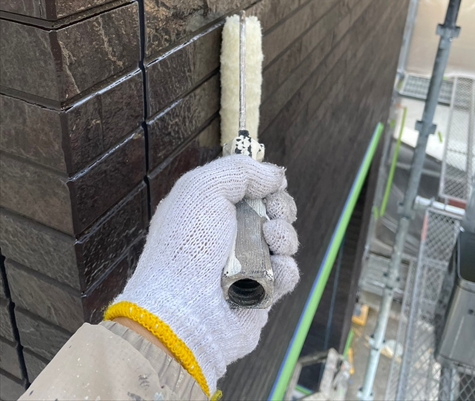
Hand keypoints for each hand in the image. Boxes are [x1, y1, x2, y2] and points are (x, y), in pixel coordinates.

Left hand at [110, 155, 298, 394]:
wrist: (183, 310)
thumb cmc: (186, 244)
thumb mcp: (203, 187)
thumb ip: (241, 170)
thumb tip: (276, 175)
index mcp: (207, 208)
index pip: (246, 188)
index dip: (264, 184)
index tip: (272, 185)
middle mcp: (225, 235)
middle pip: (270, 212)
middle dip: (281, 207)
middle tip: (274, 213)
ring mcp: (243, 265)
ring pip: (282, 242)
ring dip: (284, 235)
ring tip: (272, 239)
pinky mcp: (258, 294)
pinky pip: (285, 275)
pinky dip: (285, 269)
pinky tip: (275, 267)